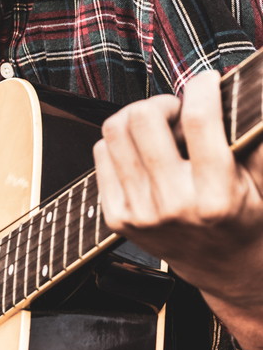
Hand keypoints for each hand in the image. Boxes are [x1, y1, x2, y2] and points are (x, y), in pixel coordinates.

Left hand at [93, 70, 262, 349]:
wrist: (223, 269)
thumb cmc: (244, 217)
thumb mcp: (260, 179)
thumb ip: (249, 136)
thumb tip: (237, 86)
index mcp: (216, 194)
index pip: (200, 120)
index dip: (201, 87)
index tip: (204, 81)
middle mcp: (173, 204)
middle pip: (143, 120)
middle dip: (160, 101)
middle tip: (174, 108)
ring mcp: (139, 213)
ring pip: (114, 133)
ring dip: (135, 117)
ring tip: (156, 125)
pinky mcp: (117, 219)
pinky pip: (101, 157)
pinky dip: (118, 143)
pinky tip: (140, 150)